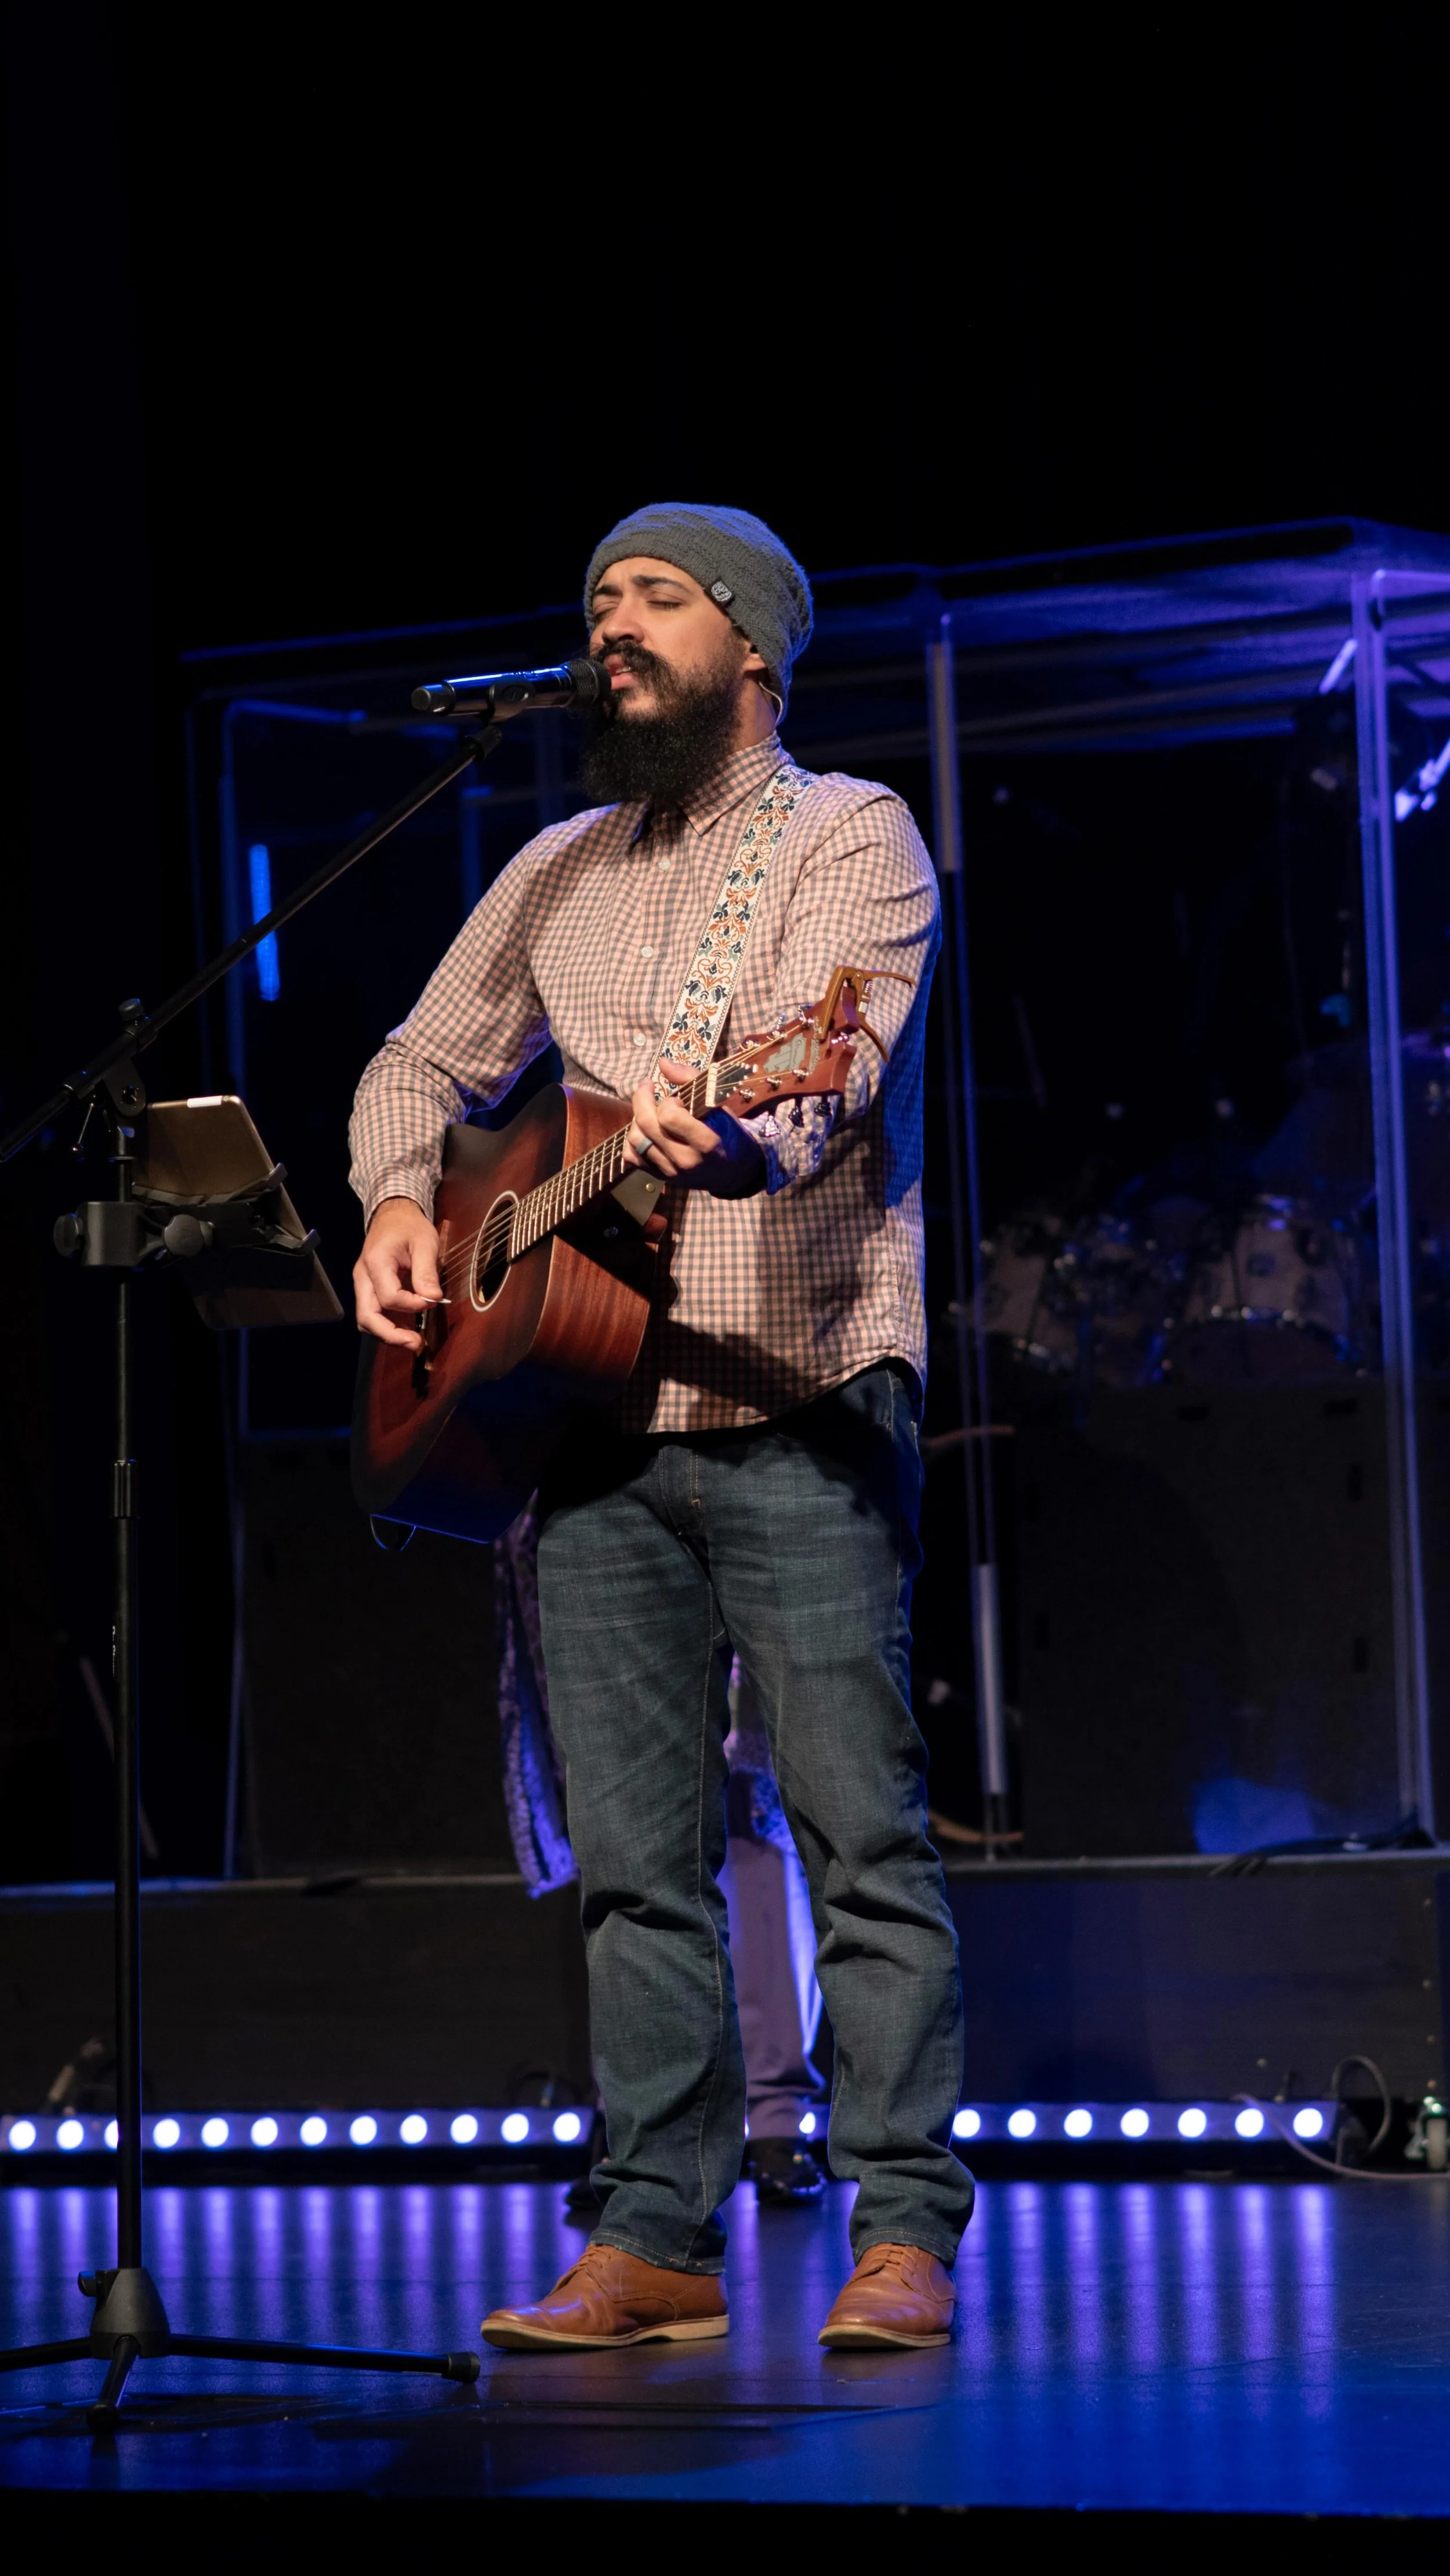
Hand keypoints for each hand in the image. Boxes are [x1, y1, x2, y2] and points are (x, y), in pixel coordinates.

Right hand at [353, 1197, 442, 1349]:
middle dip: (391, 1335)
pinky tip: (407, 1330)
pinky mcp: (368, 1289)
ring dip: (388, 1334)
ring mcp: (363, 1284)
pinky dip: (387, 1326)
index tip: (432, 1301)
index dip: (412, 1305)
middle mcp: (363, 1277)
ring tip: (413, 1342)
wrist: (393, 1215)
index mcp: (376, 1262)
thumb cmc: (409, 1226)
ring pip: (366, 1319)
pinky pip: (373, 1313)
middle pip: (367, 1317)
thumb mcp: (425, 1242)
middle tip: (416, 1344)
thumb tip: (433, 1298)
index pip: (389, 1297)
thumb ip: (426, 1271)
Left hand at [623, 1059, 765, 1198]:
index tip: (675, 1098)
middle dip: (642, 1098)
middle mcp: (685, 1161)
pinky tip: (644, 1130)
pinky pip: (631, 1157)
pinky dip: (632, 1140)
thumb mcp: (719, 1105)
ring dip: (636, 1119)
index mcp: (706, 1143)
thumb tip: (662, 1063)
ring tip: (649, 1111)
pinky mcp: (660, 1177)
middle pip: (646, 1125)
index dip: (668, 1101)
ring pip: (635, 1139)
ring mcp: (671, 1172)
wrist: (735, 1171)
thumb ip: (691, 1081)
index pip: (668, 1117)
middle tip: (647, 1087)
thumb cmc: (729, 1133)